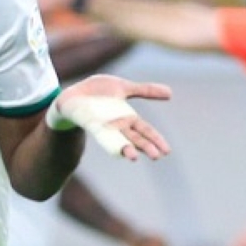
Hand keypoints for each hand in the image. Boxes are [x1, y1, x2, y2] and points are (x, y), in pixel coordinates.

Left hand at [54, 74, 172, 160]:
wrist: (75, 94)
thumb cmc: (99, 92)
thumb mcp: (124, 88)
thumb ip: (145, 90)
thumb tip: (171, 93)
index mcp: (127, 118)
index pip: (145, 131)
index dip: (156, 140)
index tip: (166, 151)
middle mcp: (118, 126)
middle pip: (135, 139)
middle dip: (145, 147)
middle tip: (157, 156)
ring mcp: (105, 127)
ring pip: (119, 142)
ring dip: (126, 150)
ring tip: (134, 157)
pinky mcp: (92, 124)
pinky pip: (101, 134)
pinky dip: (108, 140)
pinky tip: (115, 148)